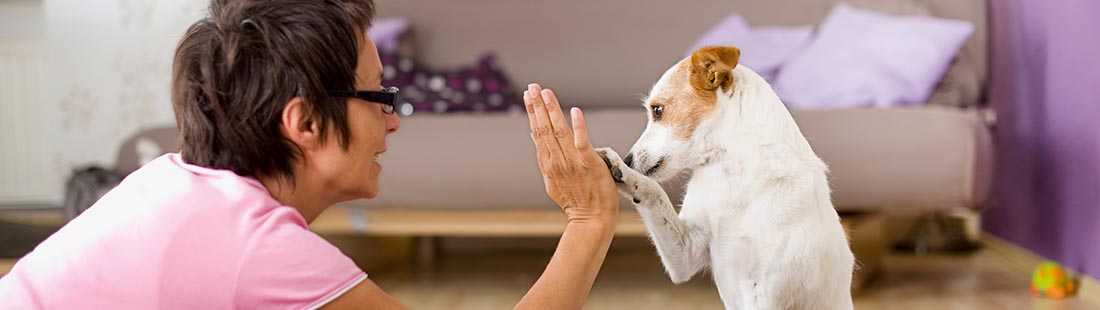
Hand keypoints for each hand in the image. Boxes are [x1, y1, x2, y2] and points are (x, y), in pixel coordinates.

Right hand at [523, 83, 618, 225]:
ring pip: (558, 131)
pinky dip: (578, 126)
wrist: (591, 219)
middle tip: (532, 86)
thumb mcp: (553, 179)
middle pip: (544, 129)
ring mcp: (573, 162)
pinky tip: (574, 111)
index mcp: (548, 163)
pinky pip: (582, 142)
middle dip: (537, 106)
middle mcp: (557, 161)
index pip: (537, 132)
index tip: (529, 95)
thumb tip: (536, 137)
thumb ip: (546, 157)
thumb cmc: (576, 200)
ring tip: (545, 92)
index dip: (533, 112)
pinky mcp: (590, 164)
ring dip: (551, 110)